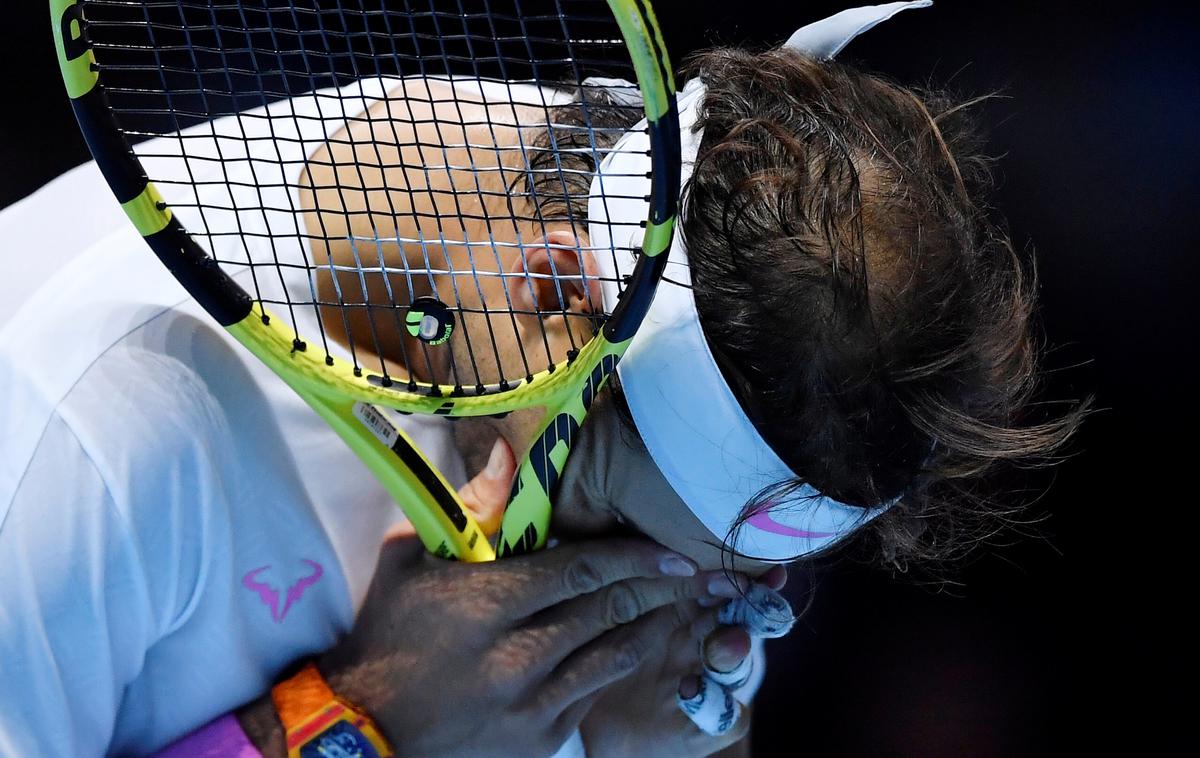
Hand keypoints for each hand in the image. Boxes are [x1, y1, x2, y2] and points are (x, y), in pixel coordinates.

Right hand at [239, 439, 757, 757]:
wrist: (365, 726)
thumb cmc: (388, 632)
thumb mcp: (412, 559)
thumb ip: (469, 507)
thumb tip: (506, 453)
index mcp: (486, 604)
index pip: (579, 570)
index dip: (631, 555)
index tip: (667, 548)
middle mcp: (516, 656)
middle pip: (606, 611)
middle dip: (654, 587)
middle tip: (689, 572)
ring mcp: (530, 704)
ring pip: (612, 657)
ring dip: (646, 627)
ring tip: (670, 606)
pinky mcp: (537, 740)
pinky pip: (592, 697)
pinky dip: (611, 668)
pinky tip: (625, 647)